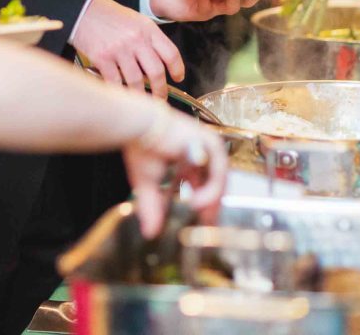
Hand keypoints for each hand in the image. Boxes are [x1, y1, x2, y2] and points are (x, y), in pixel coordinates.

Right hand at [71, 0, 183, 97]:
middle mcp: (136, 39)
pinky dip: (120, 91)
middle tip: (160, 98)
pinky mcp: (102, 58)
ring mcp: (119, 49)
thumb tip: (157, 64)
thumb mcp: (136, 20)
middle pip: (156, 72)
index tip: (178, 78)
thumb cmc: (109, 16)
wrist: (83, 10)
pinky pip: (115, 82)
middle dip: (161, 90)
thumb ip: (148, 39)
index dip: (178, 69)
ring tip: (142, 101)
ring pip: (136, 81)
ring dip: (141, 95)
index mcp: (148, 29)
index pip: (171, 53)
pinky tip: (122, 94)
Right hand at [123, 102, 226, 237]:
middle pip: (214, 182)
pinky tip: (196, 201)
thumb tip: (149, 233)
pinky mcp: (210, 144)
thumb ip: (151, 207)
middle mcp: (199, 150)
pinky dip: (210, 190)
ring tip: (203, 216)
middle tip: (206, 222)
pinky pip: (217, 173)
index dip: (203, 202)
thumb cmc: (141, 147)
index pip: (203, 183)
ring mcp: (206, 146)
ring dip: (211, 200)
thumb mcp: (146, 183)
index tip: (201, 220)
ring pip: (219, 179)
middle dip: (211, 204)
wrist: (141, 127)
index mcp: (186, 156)